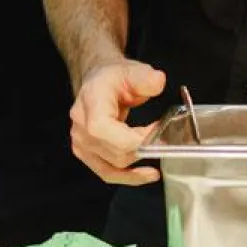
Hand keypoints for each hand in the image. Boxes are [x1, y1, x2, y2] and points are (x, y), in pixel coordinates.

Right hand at [70, 59, 165, 185]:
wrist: (99, 82)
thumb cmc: (114, 77)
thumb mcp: (132, 70)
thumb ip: (146, 77)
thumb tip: (157, 82)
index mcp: (91, 104)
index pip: (103, 130)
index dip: (132, 138)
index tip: (157, 134)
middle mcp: (81, 127)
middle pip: (113, 151)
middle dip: (142, 148)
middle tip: (165, 139)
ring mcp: (82, 143)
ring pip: (111, 166)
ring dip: (137, 165)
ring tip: (159, 158)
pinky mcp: (87, 153)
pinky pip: (106, 172)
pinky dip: (127, 176)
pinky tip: (145, 175)